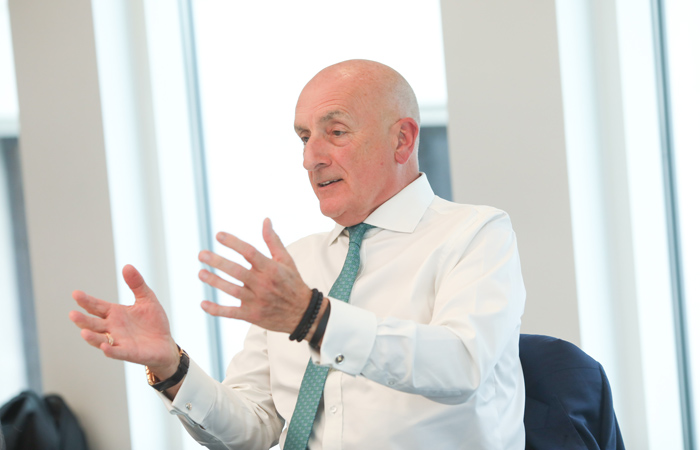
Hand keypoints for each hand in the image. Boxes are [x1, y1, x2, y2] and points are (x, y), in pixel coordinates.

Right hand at [69, 264, 179, 377]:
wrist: (165, 343)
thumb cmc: (153, 321)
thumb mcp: (147, 299)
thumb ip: (137, 284)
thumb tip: (127, 266)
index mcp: (115, 313)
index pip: (96, 306)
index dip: (86, 301)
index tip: (76, 294)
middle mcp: (112, 328)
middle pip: (93, 324)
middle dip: (83, 320)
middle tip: (72, 314)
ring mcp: (119, 341)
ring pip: (100, 340)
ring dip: (92, 337)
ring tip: (83, 332)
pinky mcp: (129, 352)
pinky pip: (117, 352)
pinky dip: (110, 350)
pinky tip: (104, 347)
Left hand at [198, 218, 311, 333]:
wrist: (302, 313)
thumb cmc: (292, 283)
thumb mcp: (286, 260)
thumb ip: (273, 241)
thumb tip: (266, 220)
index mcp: (271, 269)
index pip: (249, 252)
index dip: (233, 243)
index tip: (219, 235)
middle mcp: (263, 284)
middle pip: (237, 271)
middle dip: (218, 262)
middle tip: (202, 255)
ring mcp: (257, 301)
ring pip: (232, 290)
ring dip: (214, 281)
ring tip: (201, 273)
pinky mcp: (252, 315)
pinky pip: (231, 313)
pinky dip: (216, 310)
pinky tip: (203, 303)